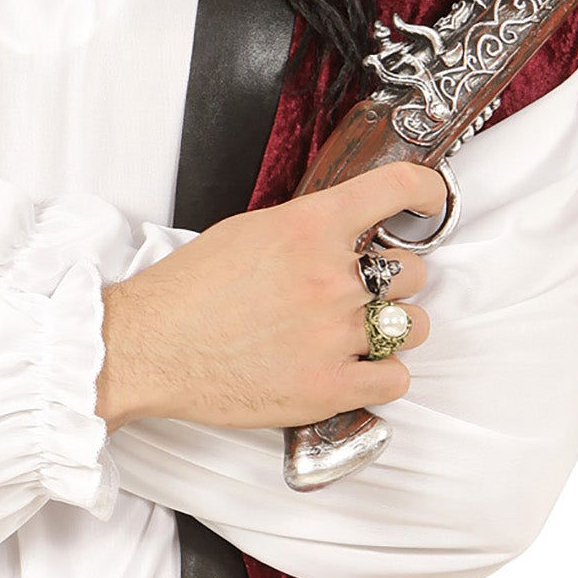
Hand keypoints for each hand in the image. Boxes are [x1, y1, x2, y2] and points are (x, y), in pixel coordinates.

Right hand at [96, 162, 445, 431]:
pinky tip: (352, 368)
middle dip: (391, 281)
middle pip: (412, 273)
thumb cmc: (187, 292)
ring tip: (354, 334)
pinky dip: (381, 375)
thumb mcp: (248, 232)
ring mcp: (335, 334)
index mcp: (309, 227)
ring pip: (411, 327)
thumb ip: (306, 230)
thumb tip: (346, 234)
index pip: (396, 190)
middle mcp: (331, 277)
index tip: (430, 201)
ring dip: (391, 329)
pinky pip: (396, 379)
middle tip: (356, 292)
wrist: (148, 347)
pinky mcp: (329, 386)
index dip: (425, 193)